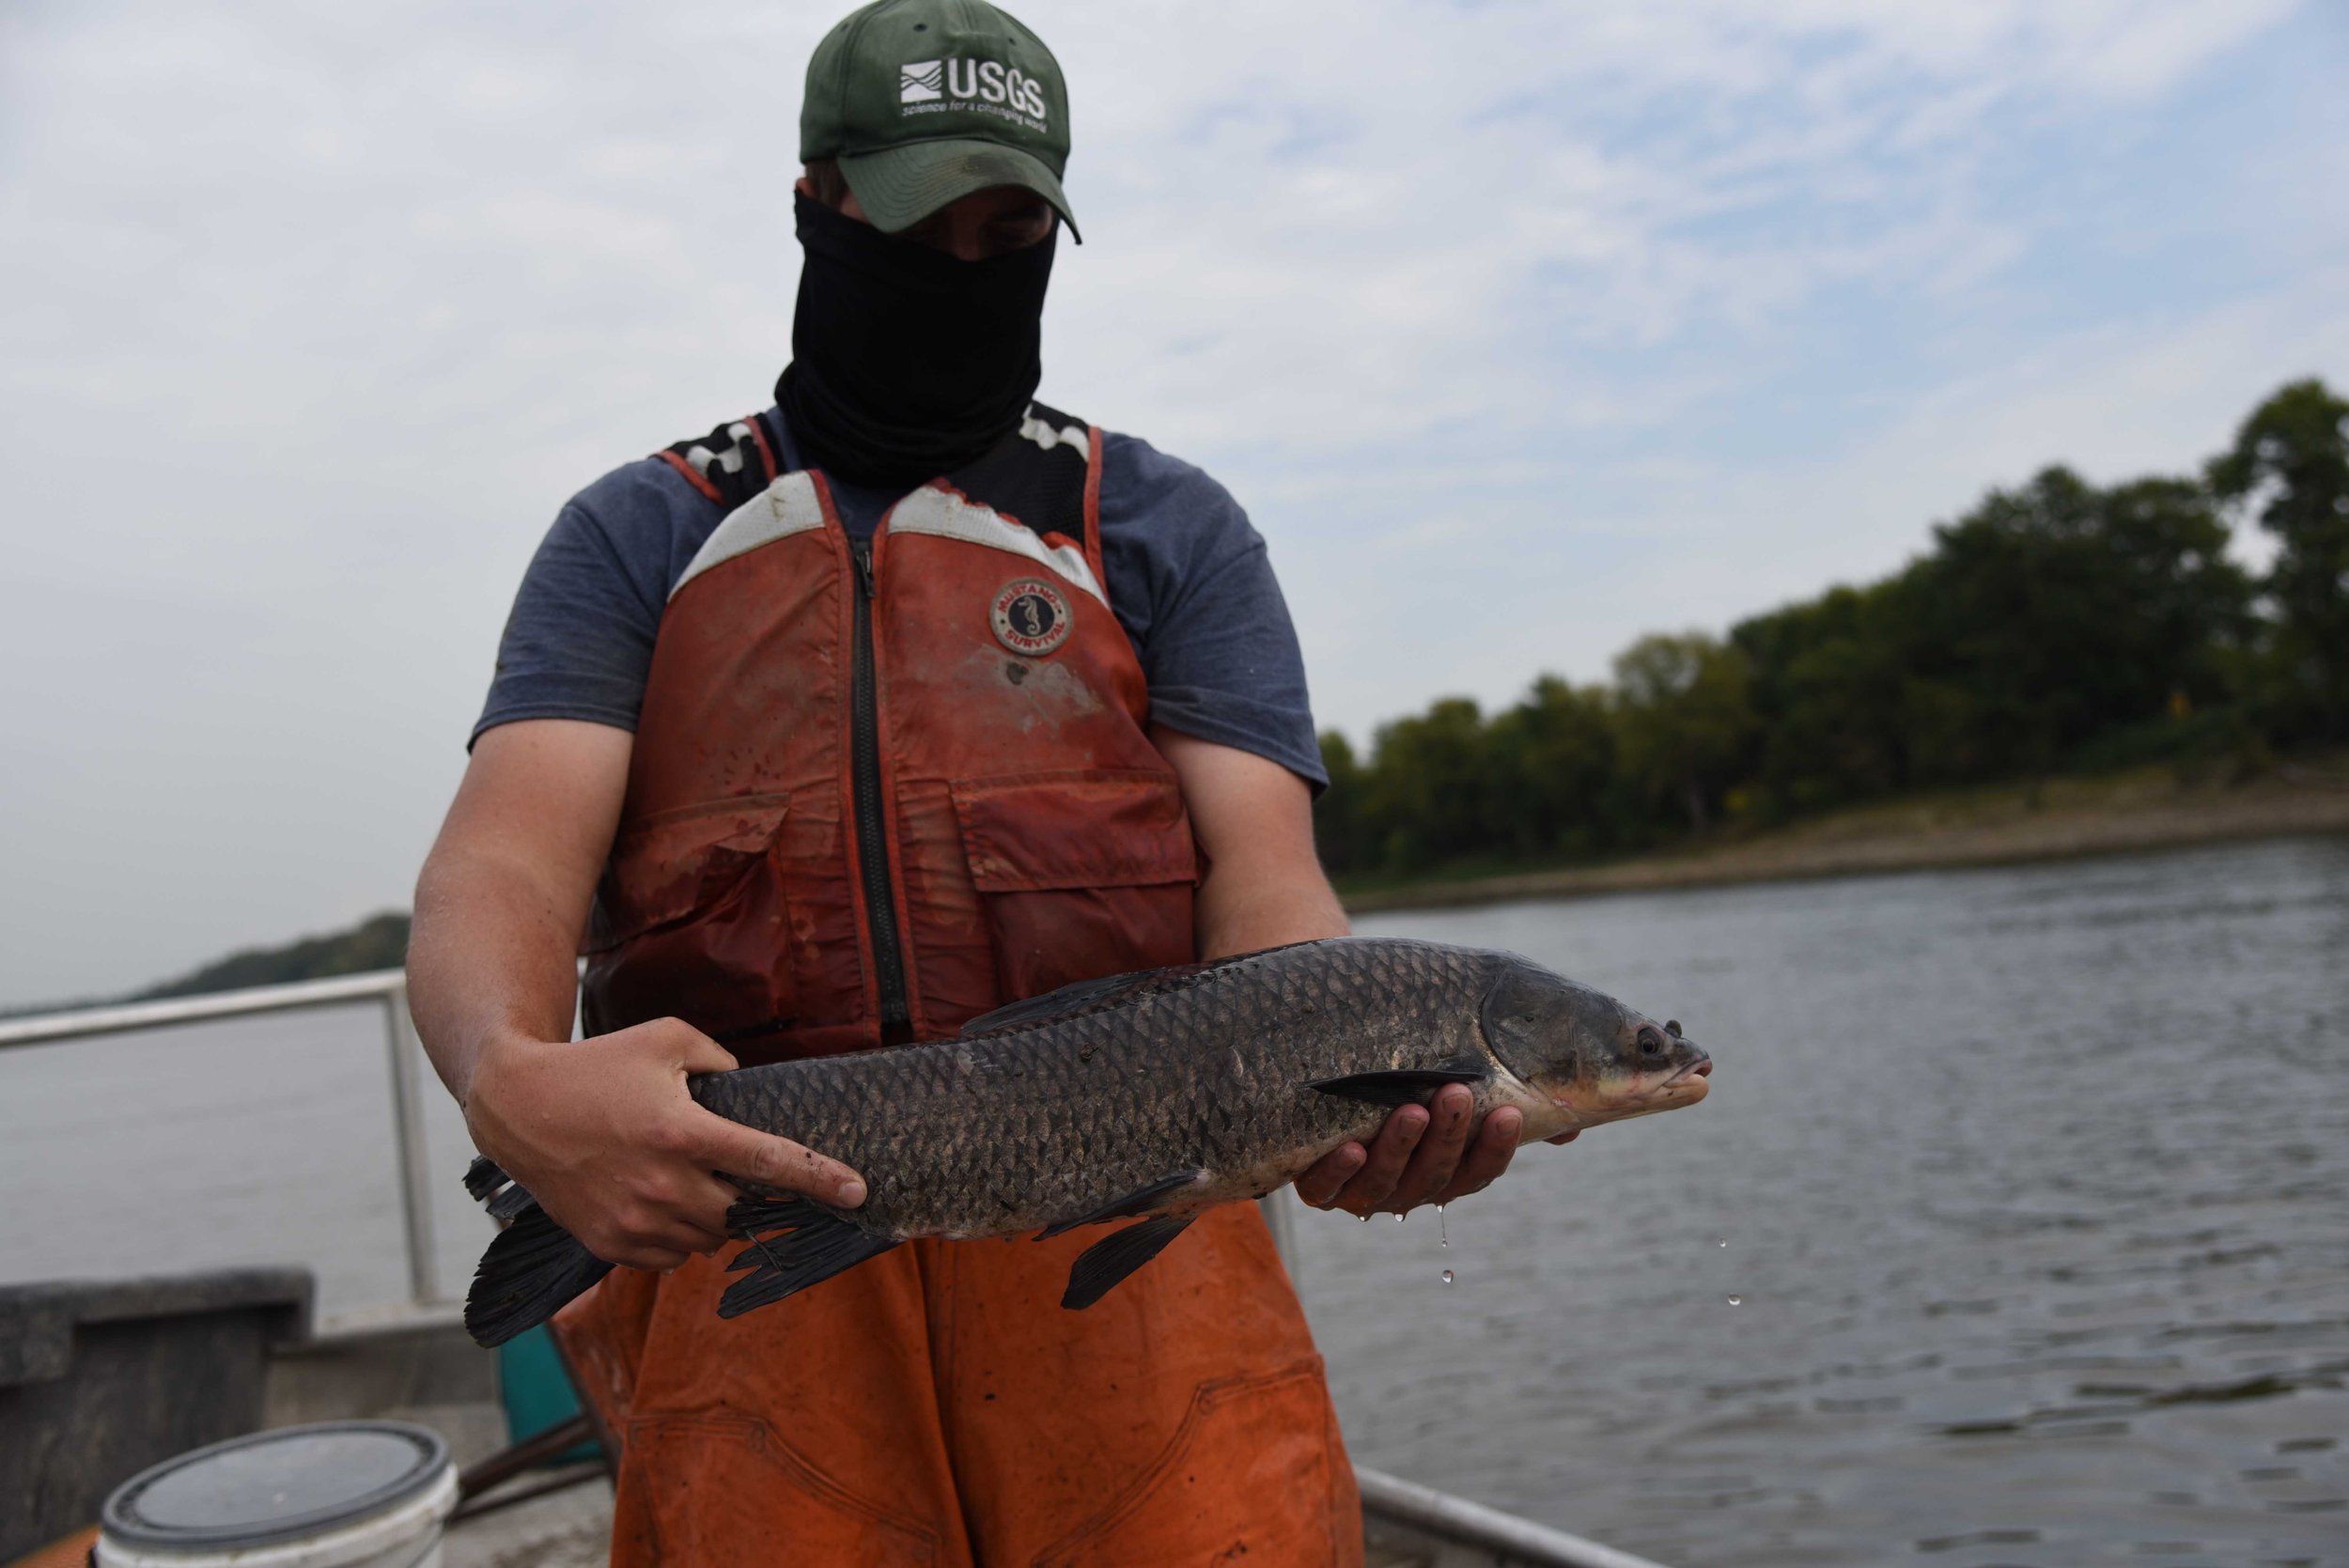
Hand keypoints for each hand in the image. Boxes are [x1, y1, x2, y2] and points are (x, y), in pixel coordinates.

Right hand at [463, 1016, 866, 1271]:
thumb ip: (722, 1061)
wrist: (518, 1106)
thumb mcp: (667, 1038)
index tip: (858, 1191)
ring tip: (676, 1175)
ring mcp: (634, 1221)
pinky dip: (676, 1235)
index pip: (768, 1161)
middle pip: (740, 1208)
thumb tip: (751, 1092)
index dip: (819, 1177)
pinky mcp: (610, 1244)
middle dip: (740, 1190)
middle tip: (714, 1161)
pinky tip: (653, 1199)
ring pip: (709, 1238)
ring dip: (710, 1214)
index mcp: (682, 1131)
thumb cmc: (598, 1065)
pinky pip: (672, 1257)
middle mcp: (662, 1184)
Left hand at [1291, 1085, 1578, 1216]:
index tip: (1508, 1113)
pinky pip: (1324, 1190)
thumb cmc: (1401, 1069)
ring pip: (1384, 1185)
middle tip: (1456, 1093)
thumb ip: (1509, 1093)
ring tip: (1410, 1111)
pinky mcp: (1314, 1183)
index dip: (1494, 1148)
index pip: (1478, 1170)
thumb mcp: (1455, 1074)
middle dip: (1448, 1137)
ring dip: (1400, 1149)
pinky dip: (1338, 1171)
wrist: (1318, 1060)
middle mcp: (1404, 1185)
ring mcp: (1358, 1188)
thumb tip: (1573, 1124)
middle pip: (1433, 1177)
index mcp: (1443, 1168)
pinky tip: (1351, 1148)